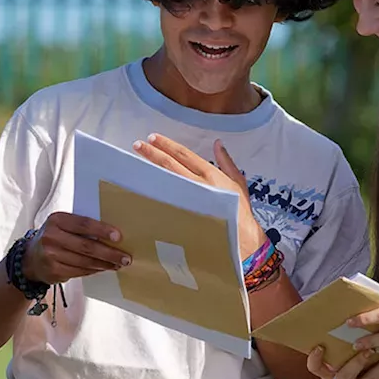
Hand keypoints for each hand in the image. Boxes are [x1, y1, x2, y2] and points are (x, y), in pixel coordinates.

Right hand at [23, 212, 130, 284]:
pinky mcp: (53, 271)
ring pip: (85, 261)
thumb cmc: (54, 237)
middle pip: (86, 246)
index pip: (83, 224)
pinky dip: (94, 270)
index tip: (118, 237)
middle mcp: (51, 236)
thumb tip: (112, 235)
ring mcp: (51, 255)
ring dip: (105, 264)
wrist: (31, 258)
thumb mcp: (62, 226)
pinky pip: (80, 271)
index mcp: (56, 220)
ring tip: (118, 264)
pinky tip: (104, 268)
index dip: (102, 230)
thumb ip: (81, 227)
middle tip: (125, 257)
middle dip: (109, 253)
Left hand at [133, 133, 265, 258]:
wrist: (242, 240)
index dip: (167, 145)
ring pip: (165, 180)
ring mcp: (188, 201)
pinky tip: (143, 186)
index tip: (152, 138)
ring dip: (149, 169)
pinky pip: (165, 199)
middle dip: (152, 153)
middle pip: (170, 165)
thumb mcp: (237, 182)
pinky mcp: (183, 215)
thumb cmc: (240, 211)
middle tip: (137, 145)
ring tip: (136, 162)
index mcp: (211, 175)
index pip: (184, 155)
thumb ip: (226, 161)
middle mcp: (198, 185)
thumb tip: (217, 143)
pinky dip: (154, 191)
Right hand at [306, 347, 378, 378]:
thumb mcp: (349, 360)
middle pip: (344, 376)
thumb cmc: (360, 369)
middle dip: (358, 362)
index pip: (315, 369)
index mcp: (327, 377)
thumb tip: (353, 320)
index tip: (320, 346)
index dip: (315, 359)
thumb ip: (346, 349)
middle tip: (369, 348)